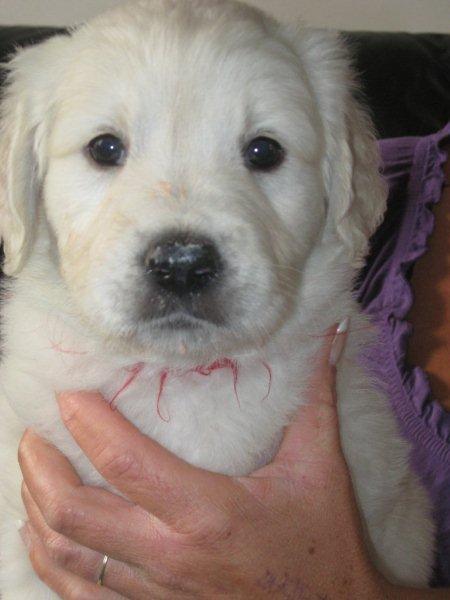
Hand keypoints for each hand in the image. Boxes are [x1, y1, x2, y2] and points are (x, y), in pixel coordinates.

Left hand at [18, 326, 437, 598]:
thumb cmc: (323, 542)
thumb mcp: (320, 466)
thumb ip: (315, 396)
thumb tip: (328, 336)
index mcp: (210, 512)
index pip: (125, 461)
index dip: (88, 422)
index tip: (69, 393)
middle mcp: (172, 555)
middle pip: (75, 513)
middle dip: (41, 468)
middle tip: (34, 432)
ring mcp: (155, 592)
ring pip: (67, 556)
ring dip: (37, 510)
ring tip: (32, 471)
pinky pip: (79, 596)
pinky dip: (50, 560)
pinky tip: (43, 533)